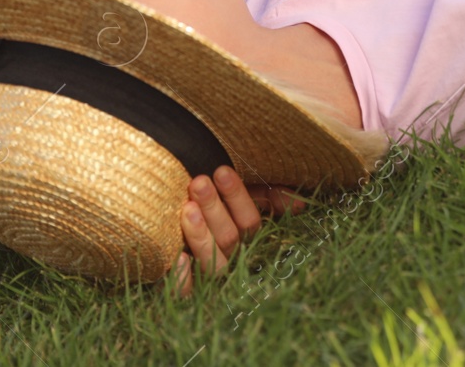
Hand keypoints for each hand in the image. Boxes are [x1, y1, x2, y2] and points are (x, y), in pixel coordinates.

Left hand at [169, 166, 305, 297]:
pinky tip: (178, 258)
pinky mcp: (184, 290)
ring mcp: (207, 276)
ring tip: (187, 209)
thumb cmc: (211, 202)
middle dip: (214, 208)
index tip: (221, 172)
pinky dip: (182, 279)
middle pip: (229, 239)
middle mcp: (230, 258)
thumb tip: (297, 204)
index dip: (238, 197)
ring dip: (200, 236)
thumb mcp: (242, 194)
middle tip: (199, 183)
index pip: (250, 221)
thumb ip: (268, 194)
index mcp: (245, 237)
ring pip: (212, 262)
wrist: (167, 215)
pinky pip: (186, 292)